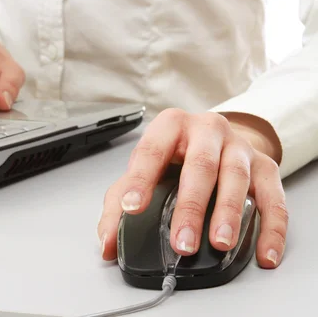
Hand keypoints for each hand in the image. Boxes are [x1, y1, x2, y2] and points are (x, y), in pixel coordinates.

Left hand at [97, 109, 287, 268]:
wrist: (218, 137)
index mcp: (170, 127)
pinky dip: (270, 228)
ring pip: (236, 178)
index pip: (151, 151)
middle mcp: (206, 130)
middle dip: (190, 207)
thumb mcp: (145, 169)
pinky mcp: (266, 166)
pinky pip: (273, 199)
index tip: (132, 207)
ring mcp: (239, 147)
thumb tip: (106, 243)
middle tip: (182, 242)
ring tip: (219, 243)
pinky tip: (262, 253)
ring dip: (228, 213)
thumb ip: (119, 203)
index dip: (140, 180)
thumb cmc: (176, 154)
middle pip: (200, 166)